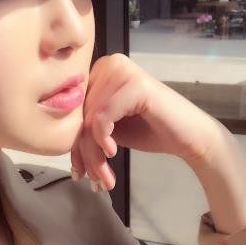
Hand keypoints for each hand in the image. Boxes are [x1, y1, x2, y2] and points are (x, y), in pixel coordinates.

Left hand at [70, 54, 223, 191]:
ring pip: (89, 120)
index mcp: (100, 70)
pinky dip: (103, 139)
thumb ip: (85, 127)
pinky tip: (113, 153)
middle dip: (84, 154)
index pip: (73, 109)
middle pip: (80, 115)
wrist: (189, 137)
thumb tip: (56, 141)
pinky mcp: (135, 85)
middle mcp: (109, 63)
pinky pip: (102, 116)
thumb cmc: (150, 131)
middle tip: (93, 181)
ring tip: (104, 178)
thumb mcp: (109, 129)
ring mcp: (123, 71)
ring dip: (94, 155)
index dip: (74, 143)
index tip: (79, 171)